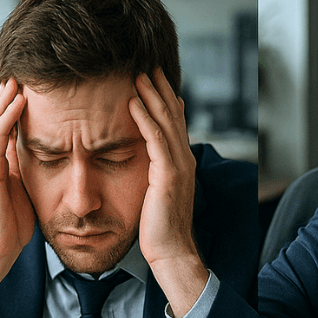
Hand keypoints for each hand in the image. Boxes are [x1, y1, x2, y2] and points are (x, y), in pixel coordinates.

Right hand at [0, 78, 30, 308]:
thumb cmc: (12, 225)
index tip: (29, 88)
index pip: (5, 127)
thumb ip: (27, 169)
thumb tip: (44, 154)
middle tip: (21, 73)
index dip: (15, 107)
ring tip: (18, 79)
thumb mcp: (24, 189)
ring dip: (6, 100)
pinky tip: (18, 103)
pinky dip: (7, 118)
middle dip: (8, 96)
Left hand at [129, 69, 207, 317]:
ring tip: (139, 74)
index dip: (164, 99)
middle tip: (147, 65)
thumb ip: (153, 175)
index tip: (151, 79)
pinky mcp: (167, 175)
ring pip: (165, 121)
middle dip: (159, 89)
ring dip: (151, 96)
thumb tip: (142, 164)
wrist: (170, 252)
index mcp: (181, 163)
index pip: (173, 124)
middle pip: (173, 115)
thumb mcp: (155, 195)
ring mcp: (178, 166)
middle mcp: (183, 160)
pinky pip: (155, 139)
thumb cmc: (158, 230)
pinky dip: (145, 118)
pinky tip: (133, 102)